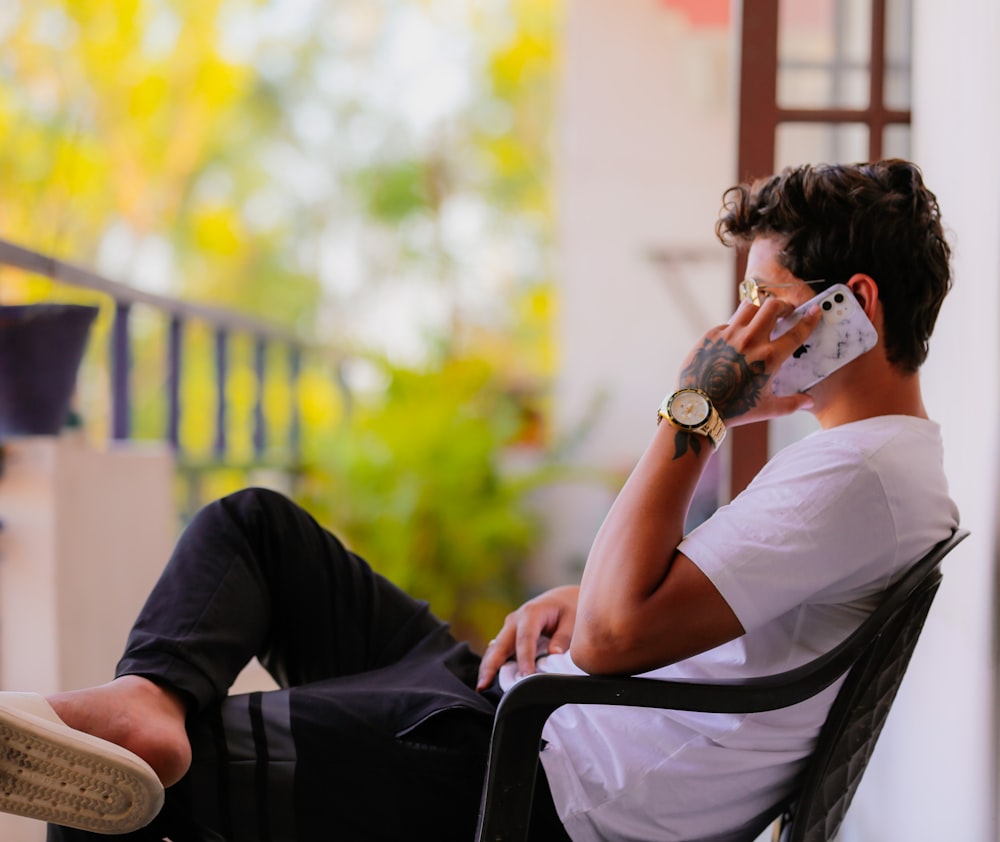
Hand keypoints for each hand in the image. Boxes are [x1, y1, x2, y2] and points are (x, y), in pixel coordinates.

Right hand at [476, 585, 578, 690]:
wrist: (562, 599)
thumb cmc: (569, 609)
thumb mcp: (572, 620)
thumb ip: (563, 638)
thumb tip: (553, 655)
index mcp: (531, 613)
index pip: (525, 638)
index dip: (524, 658)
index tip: (526, 677)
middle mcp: (515, 620)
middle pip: (500, 644)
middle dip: (491, 665)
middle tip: (483, 686)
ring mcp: (509, 629)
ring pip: (494, 650)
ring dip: (487, 668)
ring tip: (482, 688)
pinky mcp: (509, 637)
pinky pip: (498, 652)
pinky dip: (493, 666)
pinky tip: (488, 683)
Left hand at [677, 297, 821, 425]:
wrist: (698, 407)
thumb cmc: (734, 410)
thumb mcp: (767, 408)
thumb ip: (792, 403)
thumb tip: (810, 402)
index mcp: (769, 358)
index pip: (796, 332)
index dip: (809, 319)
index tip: (814, 311)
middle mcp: (751, 341)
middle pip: (772, 306)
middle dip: (783, 306)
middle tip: (785, 312)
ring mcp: (729, 335)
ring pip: (750, 306)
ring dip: (760, 308)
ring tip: (763, 317)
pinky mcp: (712, 335)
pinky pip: (729, 322)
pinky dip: (738, 325)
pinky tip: (739, 336)